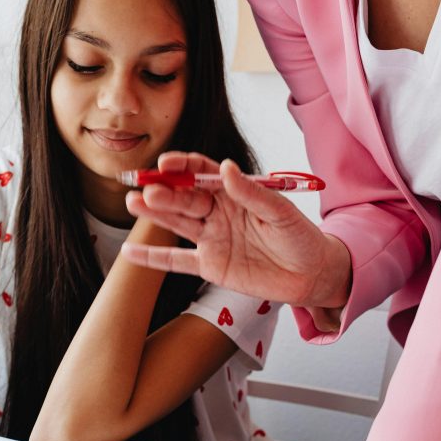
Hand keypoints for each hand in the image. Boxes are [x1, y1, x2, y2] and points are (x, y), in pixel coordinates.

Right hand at [123, 153, 350, 310]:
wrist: (310, 276)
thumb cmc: (301, 238)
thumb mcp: (280, 212)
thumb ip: (251, 193)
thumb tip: (226, 168)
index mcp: (234, 192)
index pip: (202, 171)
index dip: (183, 166)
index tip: (166, 164)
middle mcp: (219, 212)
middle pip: (184, 197)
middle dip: (164, 192)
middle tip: (146, 190)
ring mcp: (212, 238)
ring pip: (177, 223)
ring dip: (154, 214)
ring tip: (132, 203)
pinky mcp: (210, 266)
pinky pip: (177, 261)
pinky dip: (154, 258)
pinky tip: (130, 252)